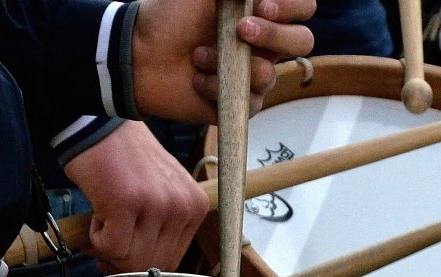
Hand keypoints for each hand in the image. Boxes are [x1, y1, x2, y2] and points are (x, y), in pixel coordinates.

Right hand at [63, 120, 208, 273]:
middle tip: (102, 241)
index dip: (140, 263)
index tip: (120, 252)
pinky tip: (96, 213)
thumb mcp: (160, 192)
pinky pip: (111, 247)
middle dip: (121, 261)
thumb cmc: (124, 160)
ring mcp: (157, 204)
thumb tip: (143, 270)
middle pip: (151, 266)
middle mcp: (182, 206)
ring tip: (102, 219)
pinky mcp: (127, 202)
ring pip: (130, 261)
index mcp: (195, 206)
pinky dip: (95, 239)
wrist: (100, 125)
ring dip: (107, 248)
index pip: (171, 261)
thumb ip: (161, 227)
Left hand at [133, 0, 317, 123]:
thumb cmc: (169, 16)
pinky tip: (196, 79)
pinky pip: (250, 100)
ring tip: (198, 55)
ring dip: (230, 62)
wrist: (138, 54)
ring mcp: (254, 73)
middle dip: (273, 35)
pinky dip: (217, 86)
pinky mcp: (240, 102)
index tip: (261, 4)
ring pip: (271, 73)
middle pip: (302, 41)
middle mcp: (264, 43)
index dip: (291, 6)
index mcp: (261, 11)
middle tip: (240, 30)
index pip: (302, 7)